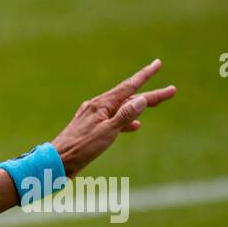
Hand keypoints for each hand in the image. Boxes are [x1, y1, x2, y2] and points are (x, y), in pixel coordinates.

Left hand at [51, 59, 176, 177]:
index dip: (145, 75)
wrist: (56, 162)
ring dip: (138, 107)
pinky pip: (112, 120)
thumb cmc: (80, 148)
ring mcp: (92, 117)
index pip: (129, 87)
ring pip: (121, 109)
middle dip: (150, 95)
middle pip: (128, 98)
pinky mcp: (89, 128)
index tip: (158, 63)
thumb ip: (124, 116)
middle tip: (171, 91)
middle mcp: (97, 107)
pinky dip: (125, 121)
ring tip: (154, 104)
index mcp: (101, 105)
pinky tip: (135, 126)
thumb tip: (141, 99)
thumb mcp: (106, 132)